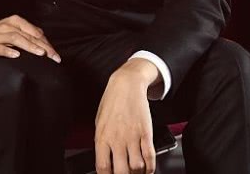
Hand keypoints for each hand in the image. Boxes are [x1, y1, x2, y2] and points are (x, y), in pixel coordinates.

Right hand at [0, 15, 60, 61]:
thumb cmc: (1, 35)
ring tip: (39, 53)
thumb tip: (43, 36)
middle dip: (41, 45)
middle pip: (26, 34)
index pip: (32, 30)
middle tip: (52, 55)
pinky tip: (16, 55)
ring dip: (28, 45)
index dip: (44, 41)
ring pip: (14, 38)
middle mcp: (4, 26)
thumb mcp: (14, 31)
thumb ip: (28, 33)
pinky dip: (8, 51)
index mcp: (13, 21)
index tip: (54, 52)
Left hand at [94, 58, 159, 173]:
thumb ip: (102, 142)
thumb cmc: (111, 102)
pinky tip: (148, 169)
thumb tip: (105, 160)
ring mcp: (132, 136)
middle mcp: (117, 139)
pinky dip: (150, 167)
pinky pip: (150, 156)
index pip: (102, 167)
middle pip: (121, 171)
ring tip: (136, 172)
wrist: (126, 85)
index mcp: (102, 137)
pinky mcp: (145, 132)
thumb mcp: (99, 122)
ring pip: (137, 167)